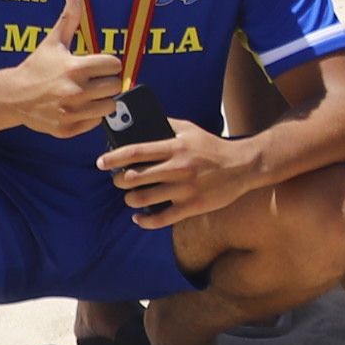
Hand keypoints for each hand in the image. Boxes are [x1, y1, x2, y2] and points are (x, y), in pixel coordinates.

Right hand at [7, 0, 128, 138]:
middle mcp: (75, 92)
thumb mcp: (53, 41)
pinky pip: (96, 123)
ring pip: (109, 107)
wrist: (12, 96)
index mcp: (75, 68)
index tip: (97, 65)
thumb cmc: (37, 66)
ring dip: (101, 100)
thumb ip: (69, 16)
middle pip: (115, 87)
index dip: (108, 64)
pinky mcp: (67, 129)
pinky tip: (77, 108)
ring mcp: (71, 112)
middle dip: (106, 82)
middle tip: (92, 80)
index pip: (115, 65)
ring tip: (86, 94)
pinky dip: (90, 116)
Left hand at [100, 122, 258, 229]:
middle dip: (119, 181)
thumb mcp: (191, 130)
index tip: (101, 163)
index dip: (113, 158)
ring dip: (130, 200)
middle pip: (134, 178)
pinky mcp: (191, 206)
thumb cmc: (213, 147)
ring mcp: (184, 189)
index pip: (135, 152)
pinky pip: (160, 219)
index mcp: (175, 147)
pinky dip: (144, 221)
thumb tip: (137, 123)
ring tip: (131, 198)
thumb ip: (166, 125)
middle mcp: (177, 168)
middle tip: (119, 181)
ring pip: (143, 199)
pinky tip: (139, 218)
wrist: (244, 166)